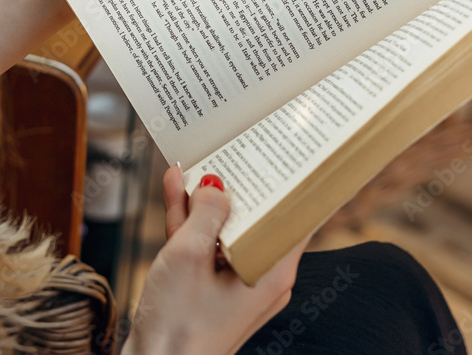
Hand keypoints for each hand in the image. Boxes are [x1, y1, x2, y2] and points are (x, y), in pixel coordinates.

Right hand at [123, 166, 309, 354]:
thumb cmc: (178, 325)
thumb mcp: (189, 255)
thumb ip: (205, 212)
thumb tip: (217, 187)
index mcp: (272, 270)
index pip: (294, 216)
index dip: (291, 183)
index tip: (289, 153)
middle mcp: (260, 276)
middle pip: (256, 219)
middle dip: (240, 183)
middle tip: (237, 146)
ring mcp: (233, 284)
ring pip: (225, 230)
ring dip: (207, 198)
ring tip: (198, 159)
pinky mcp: (209, 290)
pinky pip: (205, 247)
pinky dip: (190, 221)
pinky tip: (176, 188)